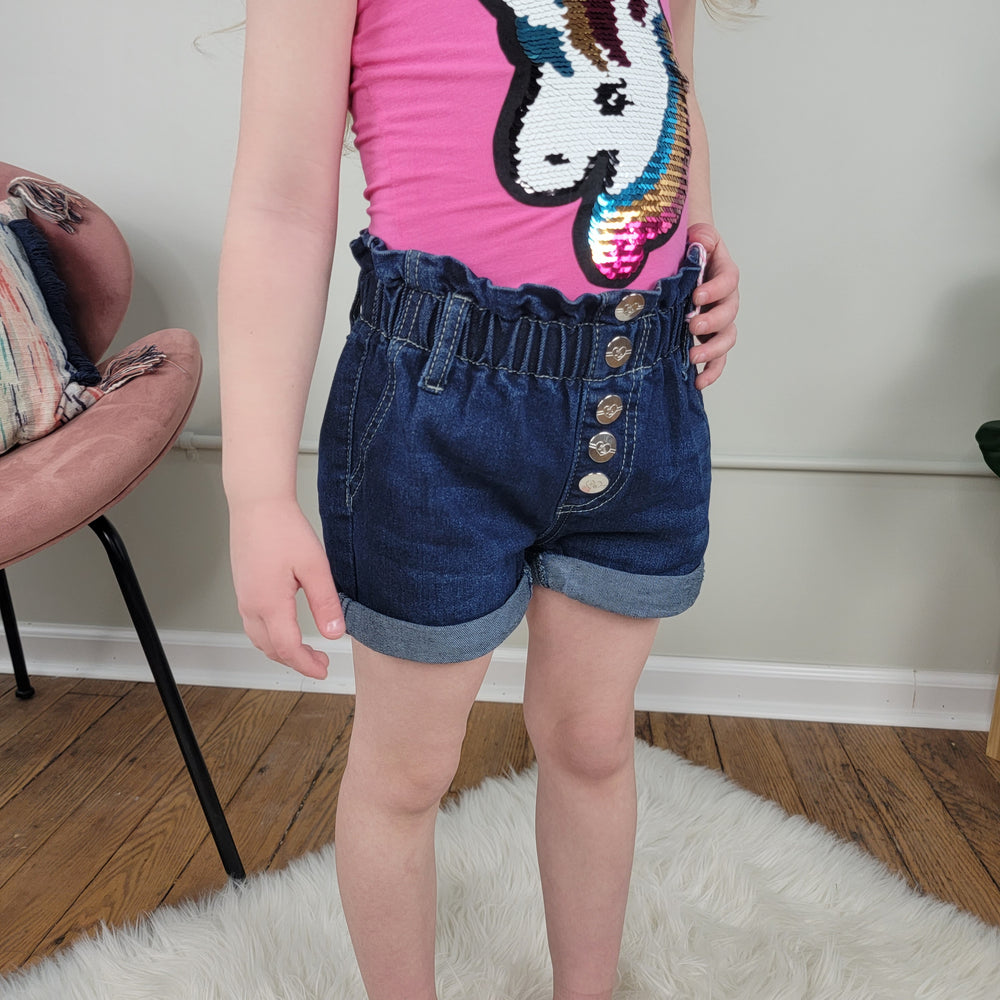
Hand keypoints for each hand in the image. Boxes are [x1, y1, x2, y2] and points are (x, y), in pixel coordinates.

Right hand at [228, 497, 344, 678]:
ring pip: (259, 639)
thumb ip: (325, 603)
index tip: (324, 670)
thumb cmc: (284, 529)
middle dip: (296, 661)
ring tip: (305, 650)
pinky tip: (285, 630)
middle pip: (271, 649)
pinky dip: (270, 637)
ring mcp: (243, 598)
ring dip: (281, 651)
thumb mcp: (315, 566)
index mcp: (269, 603)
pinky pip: (253, 625)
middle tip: (321, 662)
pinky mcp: (243, 589)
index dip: (306, 665)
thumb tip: (335, 634)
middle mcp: (251, 605)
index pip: (288, 649)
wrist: (257, 505)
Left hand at [686, 222, 739, 389]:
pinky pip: (716, 358)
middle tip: (693, 327)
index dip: (715, 289)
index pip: (728, 280)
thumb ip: (701, 236)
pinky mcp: (708, 338)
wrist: (681, 260)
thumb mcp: (695, 235)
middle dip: (713, 322)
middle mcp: (725, 299)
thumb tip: (700, 241)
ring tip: (693, 357)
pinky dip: (711, 371)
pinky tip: (698, 382)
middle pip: (730, 313)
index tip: (697, 295)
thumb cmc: (688, 249)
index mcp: (723, 273)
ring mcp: (718, 321)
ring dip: (712, 350)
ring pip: (726, 338)